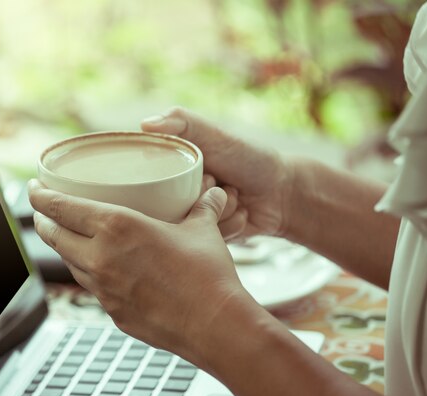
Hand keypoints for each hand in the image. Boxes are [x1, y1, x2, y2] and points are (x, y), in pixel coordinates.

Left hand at [28, 180, 251, 363]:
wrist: (215, 326)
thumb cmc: (207, 276)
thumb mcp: (203, 230)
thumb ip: (202, 208)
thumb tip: (214, 193)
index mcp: (117, 228)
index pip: (60, 208)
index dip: (40, 196)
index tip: (33, 188)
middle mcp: (100, 258)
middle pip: (53, 236)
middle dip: (43, 220)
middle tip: (43, 211)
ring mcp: (103, 289)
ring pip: (68, 262)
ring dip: (63, 247)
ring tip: (68, 237)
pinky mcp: (112, 312)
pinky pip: (90, 287)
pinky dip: (88, 272)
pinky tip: (101, 268)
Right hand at [142, 107, 293, 240]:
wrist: (282, 190)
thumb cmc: (246, 157)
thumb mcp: (213, 134)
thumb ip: (181, 121)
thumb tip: (145, 124)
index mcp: (166, 173)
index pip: (150, 186)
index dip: (178, 182)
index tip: (205, 172)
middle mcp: (172, 199)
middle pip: (170, 211)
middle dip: (202, 197)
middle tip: (220, 183)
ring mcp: (189, 222)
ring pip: (191, 228)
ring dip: (221, 211)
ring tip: (234, 196)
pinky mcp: (206, 242)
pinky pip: (209, 241)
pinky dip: (230, 226)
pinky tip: (241, 214)